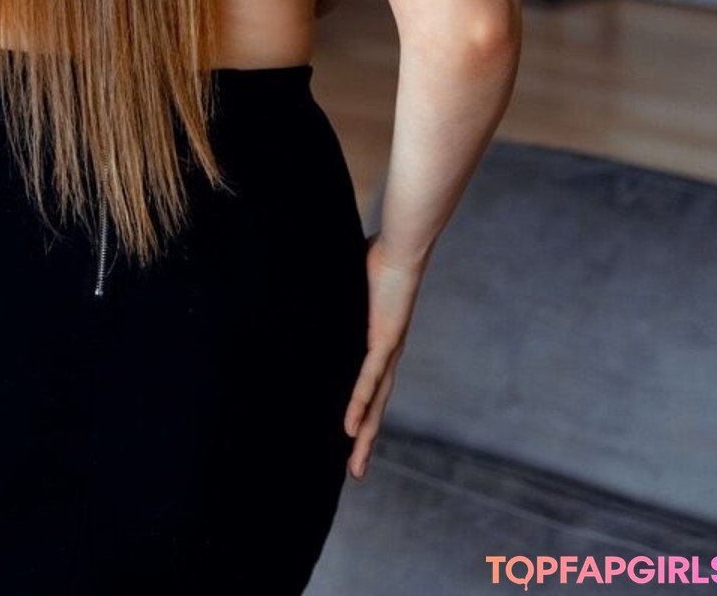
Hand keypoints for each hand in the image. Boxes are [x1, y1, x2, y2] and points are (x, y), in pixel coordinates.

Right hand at [344, 234, 427, 480]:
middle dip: (367, 440)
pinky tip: (350, 428)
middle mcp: (388, 353)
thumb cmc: (381, 257)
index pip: (372, 387)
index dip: (364, 415)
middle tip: (355, 471)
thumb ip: (339, 297)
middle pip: (378, 406)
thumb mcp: (353, 286)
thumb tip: (312, 288)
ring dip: (366, 436)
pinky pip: (369, 379)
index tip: (352, 439)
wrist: (404, 245)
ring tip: (355, 466)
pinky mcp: (386, 340)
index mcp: (382, 342)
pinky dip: (359, 405)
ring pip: (376, 403)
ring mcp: (388, 349)